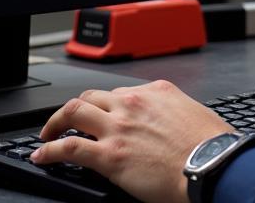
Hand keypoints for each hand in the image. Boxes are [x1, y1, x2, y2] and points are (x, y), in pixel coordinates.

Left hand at [31, 81, 232, 202]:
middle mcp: (132, 102)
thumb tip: (166, 119)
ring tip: (46, 135)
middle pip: (90, 96)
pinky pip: (69, 147)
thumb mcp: (191, 111)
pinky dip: (50, 150)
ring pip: (73, 112)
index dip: (105, 105)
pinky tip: (43, 155)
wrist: (211, 164)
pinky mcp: (110, 155)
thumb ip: (170, 110)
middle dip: (74, 108)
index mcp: (154, 91)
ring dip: (54, 123)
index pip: (119, 91)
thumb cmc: (209, 144)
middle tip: (65, 120)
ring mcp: (118, 127)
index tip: (100, 115)